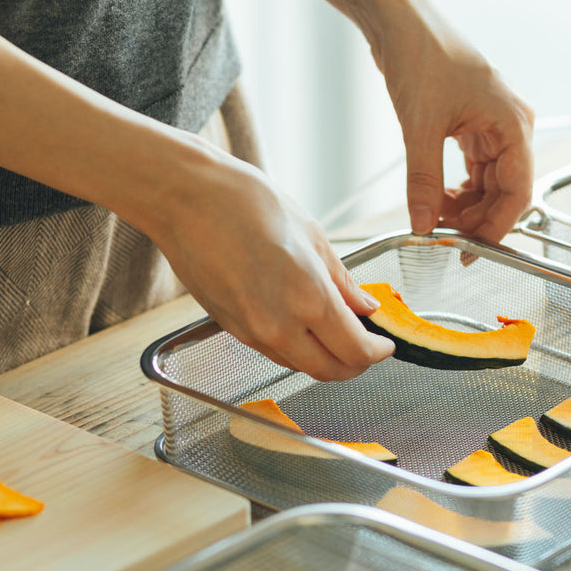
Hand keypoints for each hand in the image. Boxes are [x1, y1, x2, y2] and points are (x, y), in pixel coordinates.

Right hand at [148, 148, 394, 380]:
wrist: (185, 199)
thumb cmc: (244, 202)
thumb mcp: (311, 234)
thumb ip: (342, 281)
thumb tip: (366, 306)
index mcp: (308, 298)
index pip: (356, 352)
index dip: (378, 352)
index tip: (385, 342)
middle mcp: (280, 326)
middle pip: (331, 372)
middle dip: (356, 363)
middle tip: (367, 343)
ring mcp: (252, 332)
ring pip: (301, 366)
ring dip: (326, 357)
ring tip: (337, 330)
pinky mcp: (232, 329)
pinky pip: (275, 352)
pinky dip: (297, 348)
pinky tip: (304, 324)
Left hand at [374, 5, 534, 241]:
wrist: (399, 20)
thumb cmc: (421, 54)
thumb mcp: (420, 127)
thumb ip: (424, 181)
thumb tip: (424, 225)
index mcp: (513, 123)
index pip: (518, 192)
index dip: (496, 227)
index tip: (472, 251)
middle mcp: (509, 125)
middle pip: (505, 190)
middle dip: (477, 218)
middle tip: (445, 239)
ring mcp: (490, 124)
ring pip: (488, 182)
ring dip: (465, 205)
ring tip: (434, 217)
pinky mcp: (470, 123)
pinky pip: (472, 168)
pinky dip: (455, 188)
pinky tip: (435, 199)